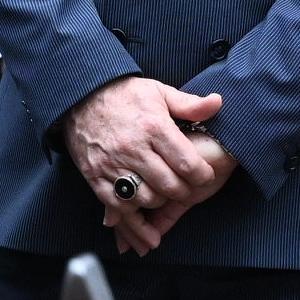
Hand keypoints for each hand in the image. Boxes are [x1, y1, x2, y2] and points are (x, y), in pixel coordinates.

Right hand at [64, 75, 234, 255]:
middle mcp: (134, 148)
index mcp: (154, 127)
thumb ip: (190, 104)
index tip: (204, 175)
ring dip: (159, 200)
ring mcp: (112, 164)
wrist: (81, 95)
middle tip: (186, 186)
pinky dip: (132, 208)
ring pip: (146, 198)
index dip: (202, 175)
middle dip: (184, 191)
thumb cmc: (125, 95)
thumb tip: (218, 102)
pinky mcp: (95, 175)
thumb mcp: (159, 92)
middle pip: (169, 186)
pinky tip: (139, 199)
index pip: (187, 163)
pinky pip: (118, 203)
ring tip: (163, 190)